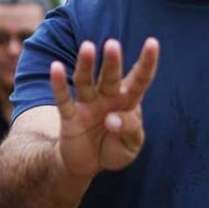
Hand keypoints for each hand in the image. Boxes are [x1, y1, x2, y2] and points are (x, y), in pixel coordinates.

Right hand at [52, 38, 158, 175]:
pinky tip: (56, 68)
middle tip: (112, 44)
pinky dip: (59, 84)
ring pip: (85, 82)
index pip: (140, 80)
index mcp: (127, 102)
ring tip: (88, 47)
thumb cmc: (113, 149)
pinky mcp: (69, 116)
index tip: (152, 43)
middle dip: (112, 61)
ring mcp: (87, 105)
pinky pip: (63, 99)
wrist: (86, 164)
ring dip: (86, 65)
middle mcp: (106, 98)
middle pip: (110, 77)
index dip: (147, 62)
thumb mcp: (131, 145)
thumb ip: (130, 130)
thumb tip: (112, 120)